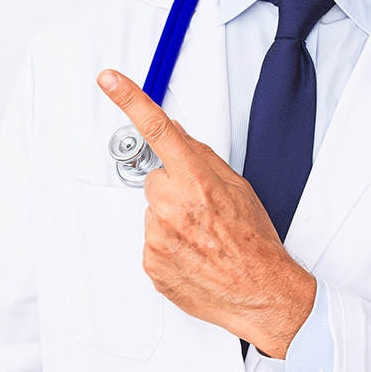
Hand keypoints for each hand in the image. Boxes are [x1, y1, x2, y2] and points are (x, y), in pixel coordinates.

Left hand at [97, 69, 316, 358]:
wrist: (261, 292)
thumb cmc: (255, 240)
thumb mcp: (239, 187)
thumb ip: (202, 156)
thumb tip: (176, 131)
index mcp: (197, 181)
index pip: (158, 130)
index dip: (130, 100)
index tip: (109, 79)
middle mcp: (173, 207)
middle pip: (155, 180)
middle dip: (174, 188)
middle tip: (204, 209)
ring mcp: (158, 238)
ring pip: (152, 212)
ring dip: (171, 219)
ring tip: (203, 237)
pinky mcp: (150, 264)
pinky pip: (151, 241)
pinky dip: (168, 245)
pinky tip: (193, 254)